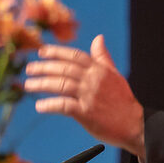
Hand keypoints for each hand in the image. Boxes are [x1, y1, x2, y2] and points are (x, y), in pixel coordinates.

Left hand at [25, 35, 145, 158]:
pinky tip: (40, 106)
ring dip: (42, 84)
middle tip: (29, 69)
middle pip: (64, 68)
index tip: (41, 52)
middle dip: (44, 67)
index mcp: (99, 70)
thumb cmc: (123, 101)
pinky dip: (50, 105)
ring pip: (61, 85)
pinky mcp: (87, 113)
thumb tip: (98, 38)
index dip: (56, 52)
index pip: (75, 56)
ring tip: (28, 85)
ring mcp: (89, 96)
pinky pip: (64, 105)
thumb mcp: (115, 75)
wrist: (135, 124)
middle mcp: (93, 80)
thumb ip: (103, 57)